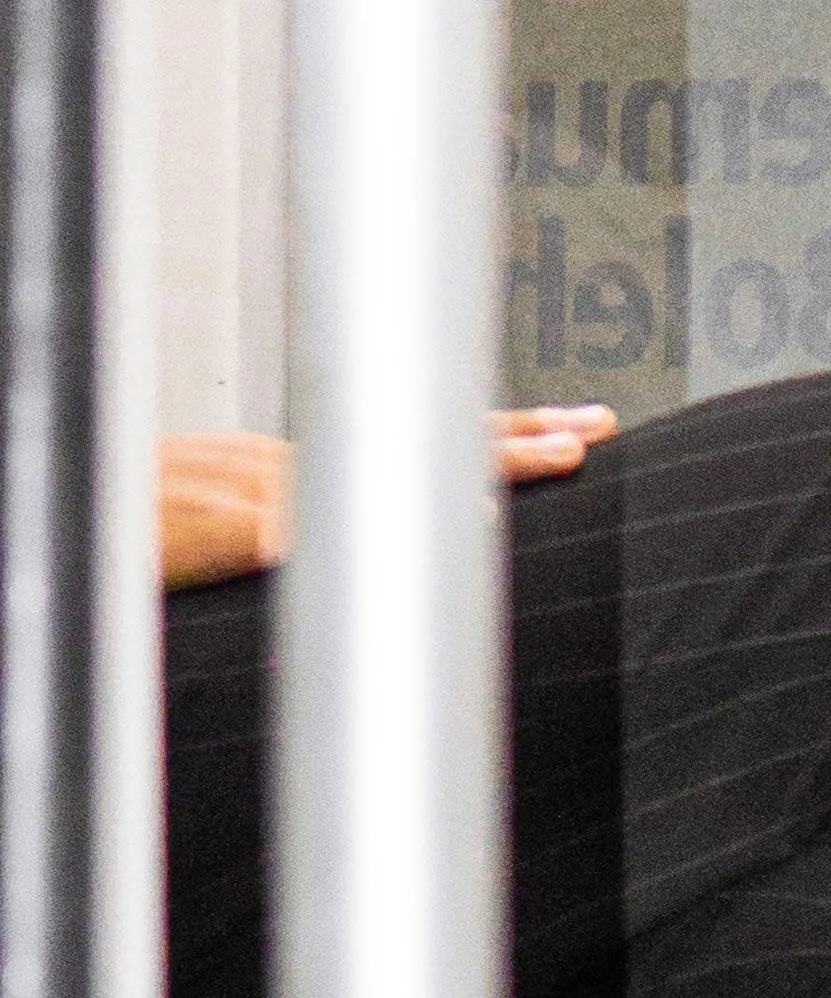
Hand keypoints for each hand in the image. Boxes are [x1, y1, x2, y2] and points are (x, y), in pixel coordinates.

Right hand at [158, 406, 621, 590]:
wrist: (63, 528)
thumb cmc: (127, 546)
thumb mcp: (217, 539)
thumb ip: (285, 544)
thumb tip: (354, 567)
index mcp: (278, 472)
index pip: (403, 443)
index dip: (489, 440)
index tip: (569, 434)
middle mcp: (273, 464)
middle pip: (415, 437)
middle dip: (514, 433)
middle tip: (599, 430)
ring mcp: (250, 488)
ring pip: (387, 468)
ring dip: (475, 459)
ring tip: (562, 456)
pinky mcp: (223, 525)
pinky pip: (316, 523)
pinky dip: (379, 520)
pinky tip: (445, 524)